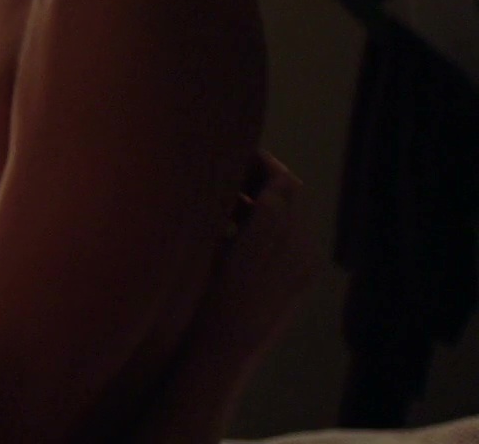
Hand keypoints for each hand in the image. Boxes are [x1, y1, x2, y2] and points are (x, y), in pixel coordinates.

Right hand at [205, 151, 319, 361]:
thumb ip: (237, 206)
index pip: (280, 181)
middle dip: (260, 181)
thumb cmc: (203, 296)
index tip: (229, 154)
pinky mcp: (301, 282)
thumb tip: (241, 175)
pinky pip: (291, 241)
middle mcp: (300, 247)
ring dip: (263, 204)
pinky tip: (234, 234)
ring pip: (290, 218)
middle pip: (290, 197)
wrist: (221, 353)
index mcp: (278, 233)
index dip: (257, 163)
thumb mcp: (212, 242)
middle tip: (225, 173)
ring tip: (225, 203)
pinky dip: (269, 229)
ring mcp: (303, 267)